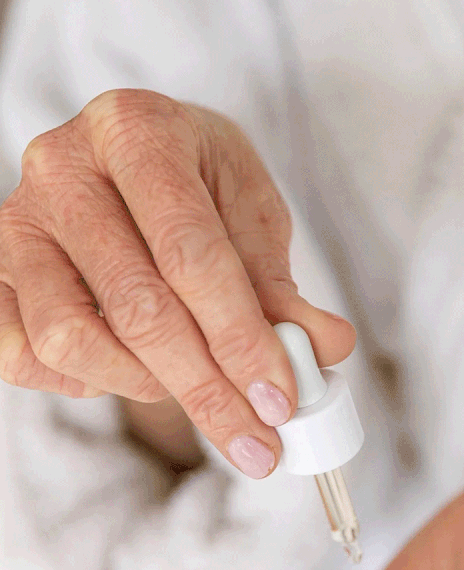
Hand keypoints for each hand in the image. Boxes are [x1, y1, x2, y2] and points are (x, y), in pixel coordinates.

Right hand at [0, 88, 354, 475]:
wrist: (131, 166)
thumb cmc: (196, 188)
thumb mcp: (250, 214)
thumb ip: (280, 284)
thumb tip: (327, 347)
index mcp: (137, 130)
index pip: (191, 254)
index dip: (240, 337)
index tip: (280, 400)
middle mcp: (62, 167)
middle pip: (137, 306)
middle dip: (208, 388)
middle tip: (257, 440)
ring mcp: (16, 223)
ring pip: (71, 338)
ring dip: (146, 385)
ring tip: (194, 385)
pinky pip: (23, 356)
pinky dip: (86, 382)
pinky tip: (131, 370)